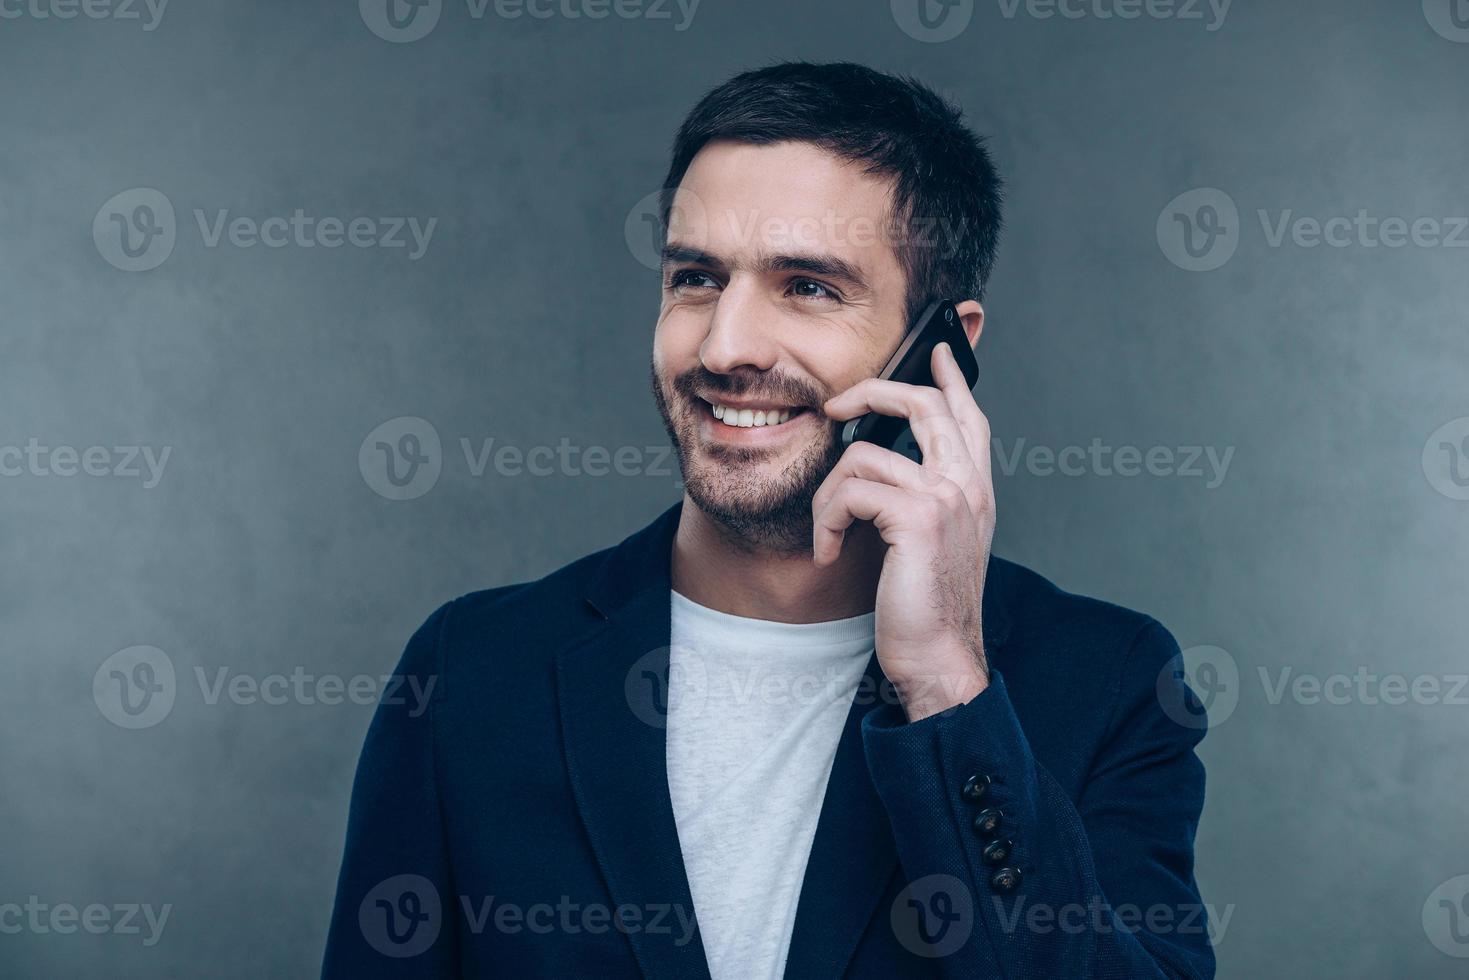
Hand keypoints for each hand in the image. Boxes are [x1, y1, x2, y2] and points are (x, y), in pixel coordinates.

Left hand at [813, 341, 995, 721]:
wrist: (941, 659)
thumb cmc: (928, 608)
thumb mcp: (935, 543)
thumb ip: (925, 499)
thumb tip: (886, 467)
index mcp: (975, 489)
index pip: (969, 415)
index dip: (951, 378)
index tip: (936, 349)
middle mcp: (969, 484)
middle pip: (924, 404)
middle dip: (872, 393)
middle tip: (836, 406)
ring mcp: (947, 496)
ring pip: (863, 457)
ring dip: (828, 497)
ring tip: (828, 533)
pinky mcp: (918, 517)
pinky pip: (849, 491)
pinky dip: (826, 521)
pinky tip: (829, 552)